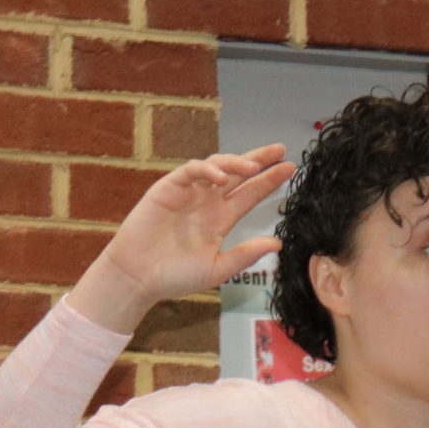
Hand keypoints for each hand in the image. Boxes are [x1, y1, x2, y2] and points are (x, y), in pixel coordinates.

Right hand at [65, 145, 294, 333]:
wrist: (138, 278)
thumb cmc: (174, 277)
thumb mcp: (217, 269)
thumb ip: (245, 255)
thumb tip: (276, 243)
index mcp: (219, 219)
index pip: (249, 194)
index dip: (269, 181)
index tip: (290, 169)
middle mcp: (207, 202)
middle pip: (237, 173)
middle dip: (259, 160)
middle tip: (281, 149)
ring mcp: (188, 193)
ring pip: (216, 166)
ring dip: (235, 163)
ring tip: (253, 167)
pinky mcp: (168, 188)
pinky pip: (190, 171)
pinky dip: (206, 170)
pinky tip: (220, 178)